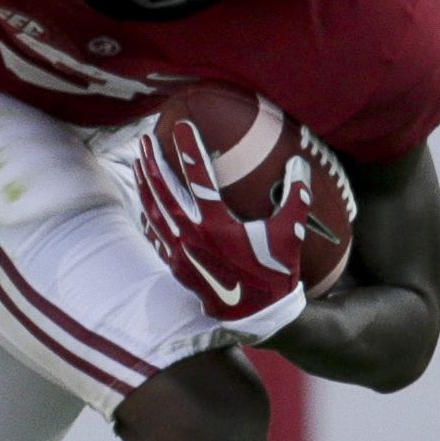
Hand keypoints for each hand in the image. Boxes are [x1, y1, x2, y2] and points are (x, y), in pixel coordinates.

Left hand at [137, 119, 309, 342]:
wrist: (254, 315)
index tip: (182, 125)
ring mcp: (178, 250)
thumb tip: (299, 163)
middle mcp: (191, 236)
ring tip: (140, 160)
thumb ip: (295, 197)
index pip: (199, 179)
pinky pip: (154, 230)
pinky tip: (143, 198)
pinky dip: (147, 211)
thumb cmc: (274, 273)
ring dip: (146, 182)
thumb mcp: (290, 234)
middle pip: (164, 191)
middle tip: (147, 137)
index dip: (190, 150)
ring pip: (154, 209)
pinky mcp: (173, 262)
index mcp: (217, 226)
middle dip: (155, 161)